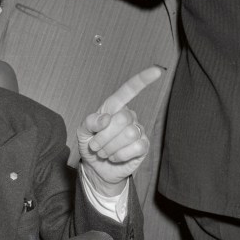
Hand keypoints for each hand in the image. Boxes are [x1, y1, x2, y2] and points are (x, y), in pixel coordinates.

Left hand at [77, 67, 161, 196]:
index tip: (157, 70)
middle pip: (122, 119)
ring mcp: (138, 130)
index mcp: (114, 107)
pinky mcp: (143, 146)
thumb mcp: (83, 132)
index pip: (128, 90)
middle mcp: (129, 116)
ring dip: (110, 147)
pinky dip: (120, 155)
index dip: (142, 80)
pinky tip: (115, 157)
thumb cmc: (91, 145)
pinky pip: (135, 147)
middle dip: (103, 136)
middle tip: (95, 146)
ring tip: (104, 152)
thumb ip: (90, 122)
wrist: (96, 168)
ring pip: (129, 134)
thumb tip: (105, 119)